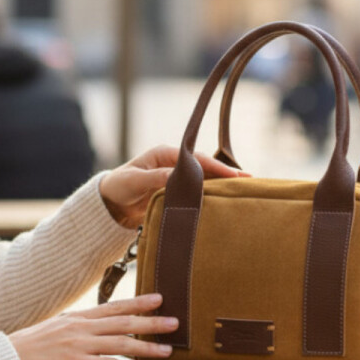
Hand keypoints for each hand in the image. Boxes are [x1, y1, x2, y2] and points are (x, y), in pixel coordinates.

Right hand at [8, 294, 178, 359]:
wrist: (10, 358)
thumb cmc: (33, 346)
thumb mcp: (57, 327)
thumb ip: (79, 326)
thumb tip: (99, 327)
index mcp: (78, 317)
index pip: (114, 306)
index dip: (138, 302)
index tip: (159, 298)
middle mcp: (81, 327)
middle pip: (124, 322)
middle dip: (151, 322)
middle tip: (174, 322)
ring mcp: (79, 344)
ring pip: (120, 343)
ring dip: (147, 347)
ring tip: (167, 350)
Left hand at [99, 144, 247, 227]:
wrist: (109, 204)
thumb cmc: (118, 187)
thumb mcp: (134, 181)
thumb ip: (154, 178)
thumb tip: (176, 177)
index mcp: (165, 154)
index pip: (196, 159)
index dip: (216, 167)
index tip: (235, 175)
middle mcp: (173, 164)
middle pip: (205, 168)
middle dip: (226, 175)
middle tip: (250, 182)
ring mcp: (176, 178)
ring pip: (204, 180)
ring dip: (222, 186)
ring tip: (245, 191)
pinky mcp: (176, 193)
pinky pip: (197, 193)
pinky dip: (211, 196)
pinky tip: (226, 202)